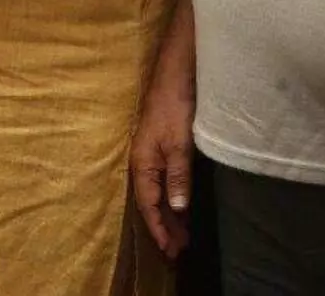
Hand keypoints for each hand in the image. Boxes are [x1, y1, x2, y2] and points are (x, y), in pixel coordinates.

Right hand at [130, 77, 195, 258]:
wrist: (175, 74)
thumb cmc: (175, 107)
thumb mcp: (179, 144)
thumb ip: (177, 176)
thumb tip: (175, 209)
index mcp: (142, 162)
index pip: (148, 204)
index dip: (158, 227)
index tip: (170, 249)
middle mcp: (143, 161)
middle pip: (151, 202)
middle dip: (163, 226)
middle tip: (178, 251)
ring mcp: (152, 154)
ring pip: (158, 193)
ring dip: (169, 215)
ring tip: (182, 236)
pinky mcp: (163, 148)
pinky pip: (164, 183)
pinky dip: (172, 199)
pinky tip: (181, 207)